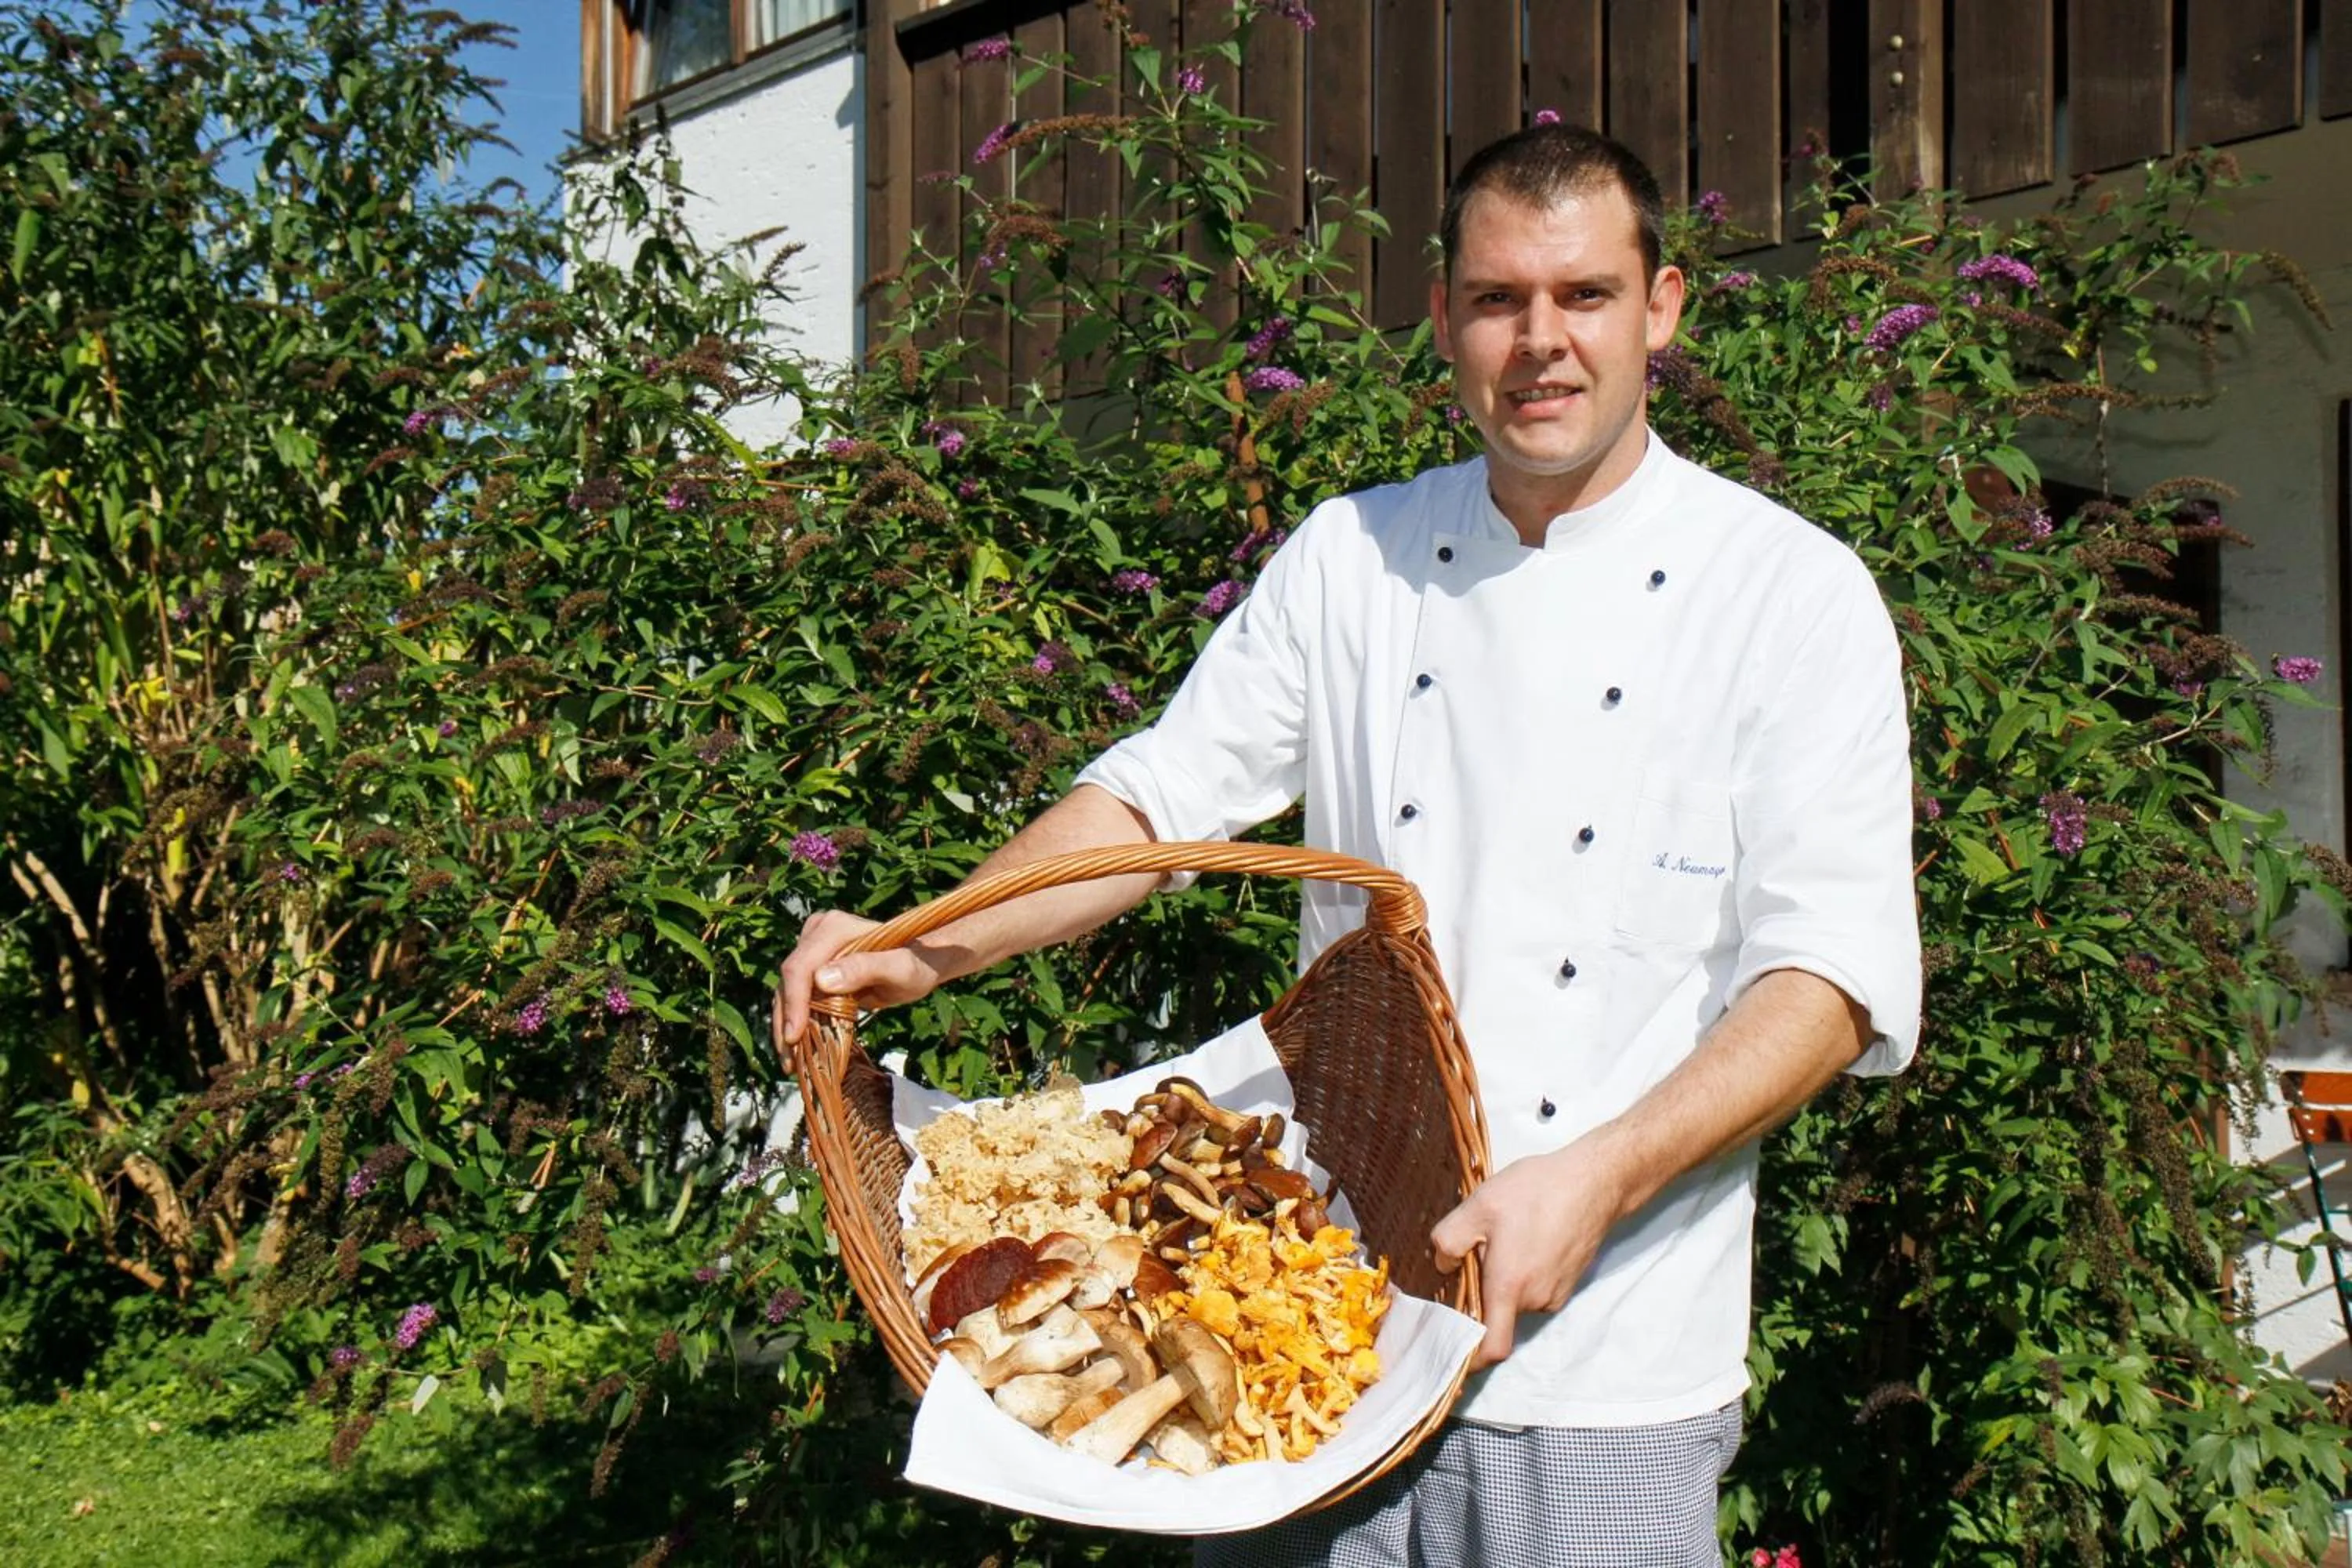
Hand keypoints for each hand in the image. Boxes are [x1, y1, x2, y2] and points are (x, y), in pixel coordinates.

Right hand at [775, 909, 946, 1048]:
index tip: (794, 1036)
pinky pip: (796, 997)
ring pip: (787, 991)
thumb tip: (821, 980)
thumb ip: (866, 968)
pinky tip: (798, 1050)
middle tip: (789, 1062)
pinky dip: (795, 1023)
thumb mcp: (900, 969)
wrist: (919, 964)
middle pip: (788, 981)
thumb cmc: (915, 965)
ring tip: (790, 1063)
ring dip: (785, 1027)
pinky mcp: (813, 967)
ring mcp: (812, 949)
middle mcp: (817, 933)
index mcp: (834, 928)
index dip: (794, 1003)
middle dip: (785, 1021)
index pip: (801, 967)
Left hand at [1430, 1136, 1631, 1369]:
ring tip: (1505, 1236)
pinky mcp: (1569, 1281)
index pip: (1492, 1347)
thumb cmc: (1537, 1192)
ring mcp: (1556, 1292)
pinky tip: (1524, 1237)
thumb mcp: (1479, 1206)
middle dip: (1482, 1292)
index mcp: (1509, 1288)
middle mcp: (1536, 1300)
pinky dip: (1523, 1272)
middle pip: (1498, 1315)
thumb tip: (1443, 1266)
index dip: (1472, 1359)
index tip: (1453, 1354)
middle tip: (1476, 1251)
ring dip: (1504, 1278)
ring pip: (1517, 1298)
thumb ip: (1450, 1240)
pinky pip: (1535, 1287)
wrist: (1595, 1181)